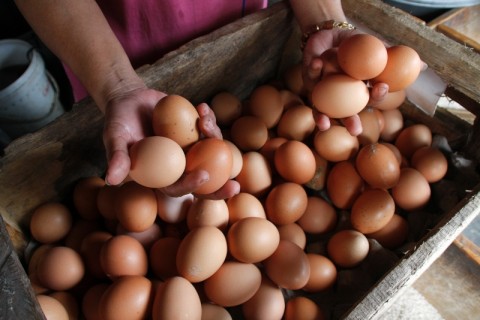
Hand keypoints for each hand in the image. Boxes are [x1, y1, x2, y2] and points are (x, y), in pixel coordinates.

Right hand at [103, 91, 239, 199]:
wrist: (129, 99)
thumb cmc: (118, 121)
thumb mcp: (114, 137)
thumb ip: (116, 157)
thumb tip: (111, 180)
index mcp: (160, 176)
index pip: (177, 188)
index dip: (191, 186)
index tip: (203, 175)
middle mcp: (178, 167)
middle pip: (202, 182)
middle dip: (220, 188)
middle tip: (236, 186)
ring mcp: (189, 150)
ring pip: (211, 153)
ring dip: (215, 138)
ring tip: (205, 119)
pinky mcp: (195, 133)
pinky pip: (208, 131)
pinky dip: (209, 119)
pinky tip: (203, 107)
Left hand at [302, 29, 388, 135]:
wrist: (331, 33)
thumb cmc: (356, 44)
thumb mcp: (375, 48)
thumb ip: (394, 57)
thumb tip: (423, 66)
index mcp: (358, 91)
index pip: (369, 99)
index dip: (376, 98)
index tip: (382, 88)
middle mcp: (340, 97)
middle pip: (345, 115)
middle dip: (350, 123)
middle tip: (356, 130)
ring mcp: (323, 92)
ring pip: (322, 108)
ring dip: (322, 117)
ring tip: (324, 124)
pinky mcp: (309, 80)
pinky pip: (311, 78)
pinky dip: (315, 70)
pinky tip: (318, 63)